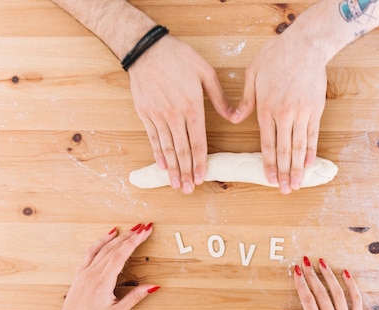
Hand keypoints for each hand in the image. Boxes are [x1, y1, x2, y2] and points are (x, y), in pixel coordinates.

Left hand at [54, 223, 158, 309]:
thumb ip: (135, 297)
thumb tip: (153, 286)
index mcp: (102, 282)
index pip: (120, 256)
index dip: (133, 242)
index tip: (144, 232)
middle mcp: (93, 273)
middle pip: (114, 248)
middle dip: (131, 236)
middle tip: (145, 227)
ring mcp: (86, 270)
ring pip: (104, 248)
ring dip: (120, 237)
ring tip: (133, 229)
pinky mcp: (81, 271)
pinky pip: (92, 251)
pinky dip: (102, 240)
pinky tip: (111, 233)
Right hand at [129, 36, 232, 193]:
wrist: (146, 49)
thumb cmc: (178, 57)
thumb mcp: (205, 72)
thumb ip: (220, 97)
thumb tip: (233, 117)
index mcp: (193, 107)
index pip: (198, 142)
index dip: (200, 162)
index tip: (202, 177)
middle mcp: (175, 116)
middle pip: (182, 151)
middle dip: (185, 172)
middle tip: (188, 190)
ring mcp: (158, 116)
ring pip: (167, 148)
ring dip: (172, 169)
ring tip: (175, 184)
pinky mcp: (145, 114)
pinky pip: (153, 138)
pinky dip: (158, 154)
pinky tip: (162, 166)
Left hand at [230, 31, 327, 193]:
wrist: (305, 45)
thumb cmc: (276, 56)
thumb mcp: (253, 74)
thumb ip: (244, 100)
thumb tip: (233, 119)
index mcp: (266, 108)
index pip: (267, 143)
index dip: (268, 164)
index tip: (269, 179)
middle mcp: (284, 115)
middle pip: (284, 150)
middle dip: (284, 173)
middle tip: (284, 190)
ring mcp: (302, 113)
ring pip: (299, 147)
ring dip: (298, 168)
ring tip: (297, 184)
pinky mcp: (315, 110)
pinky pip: (313, 135)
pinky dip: (311, 151)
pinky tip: (310, 165)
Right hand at [286, 257, 378, 309]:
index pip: (307, 301)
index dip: (301, 284)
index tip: (296, 271)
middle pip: (320, 294)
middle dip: (311, 275)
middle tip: (305, 262)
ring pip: (337, 293)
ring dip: (328, 276)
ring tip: (322, 262)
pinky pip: (356, 300)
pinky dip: (351, 285)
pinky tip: (345, 274)